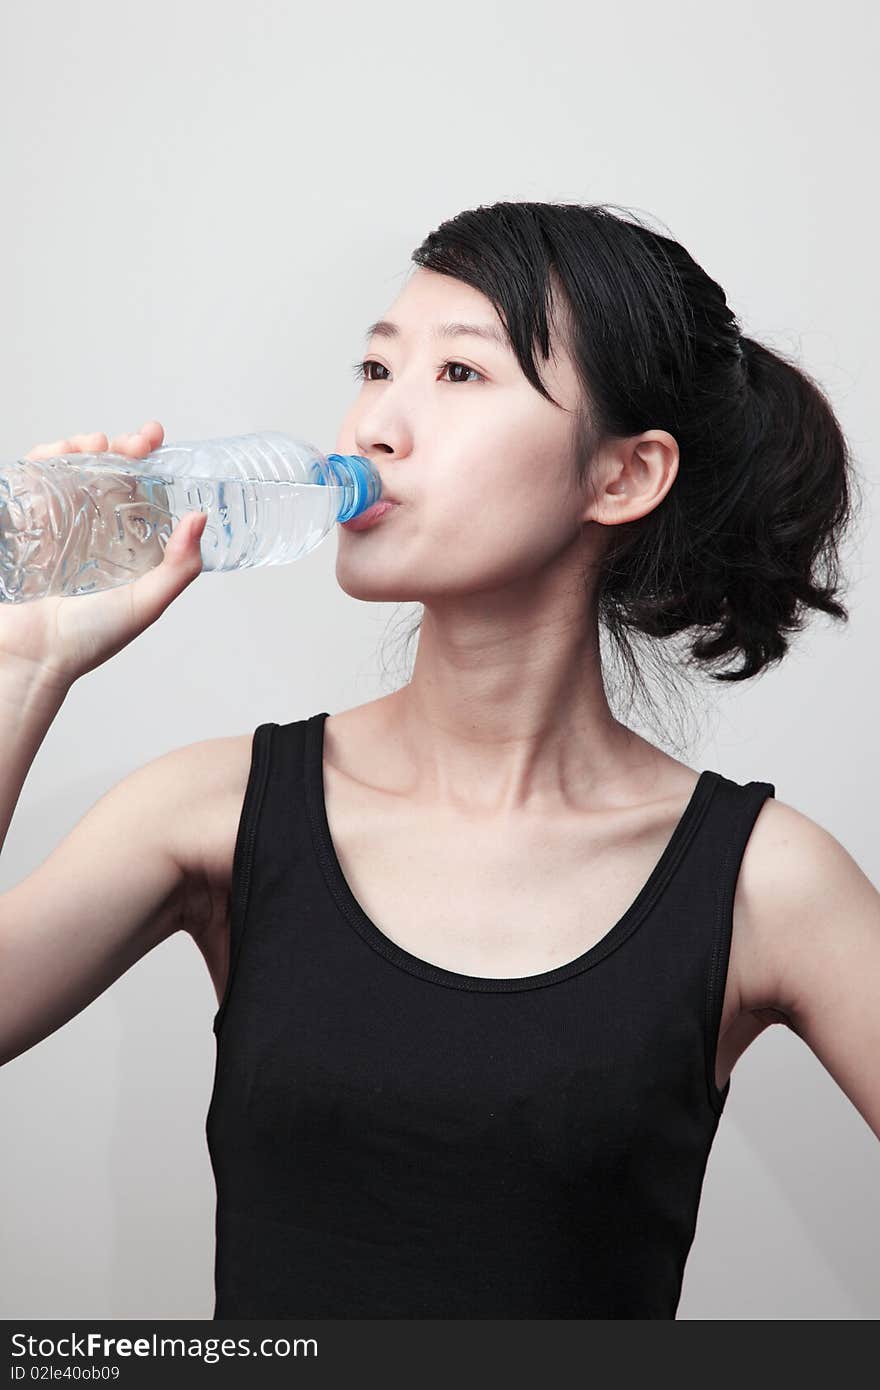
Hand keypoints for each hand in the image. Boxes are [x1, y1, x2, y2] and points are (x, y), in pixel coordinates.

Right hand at [0, 421, 206, 690]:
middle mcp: (94, 528)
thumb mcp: (146, 604)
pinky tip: (57, 454)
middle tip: (135, 442)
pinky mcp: (25, 524)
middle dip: (119, 445)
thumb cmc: (89, 640)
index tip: (156, 439)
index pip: (140, 488)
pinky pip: (32, 480)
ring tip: (95, 443)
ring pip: (69, 467)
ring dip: (82, 445)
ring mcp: (58, 523)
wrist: (33, 658)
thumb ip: (178, 568)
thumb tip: (200, 518)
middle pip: (106, 469)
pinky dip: (43, 459)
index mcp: (126, 543)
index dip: (148, 459)